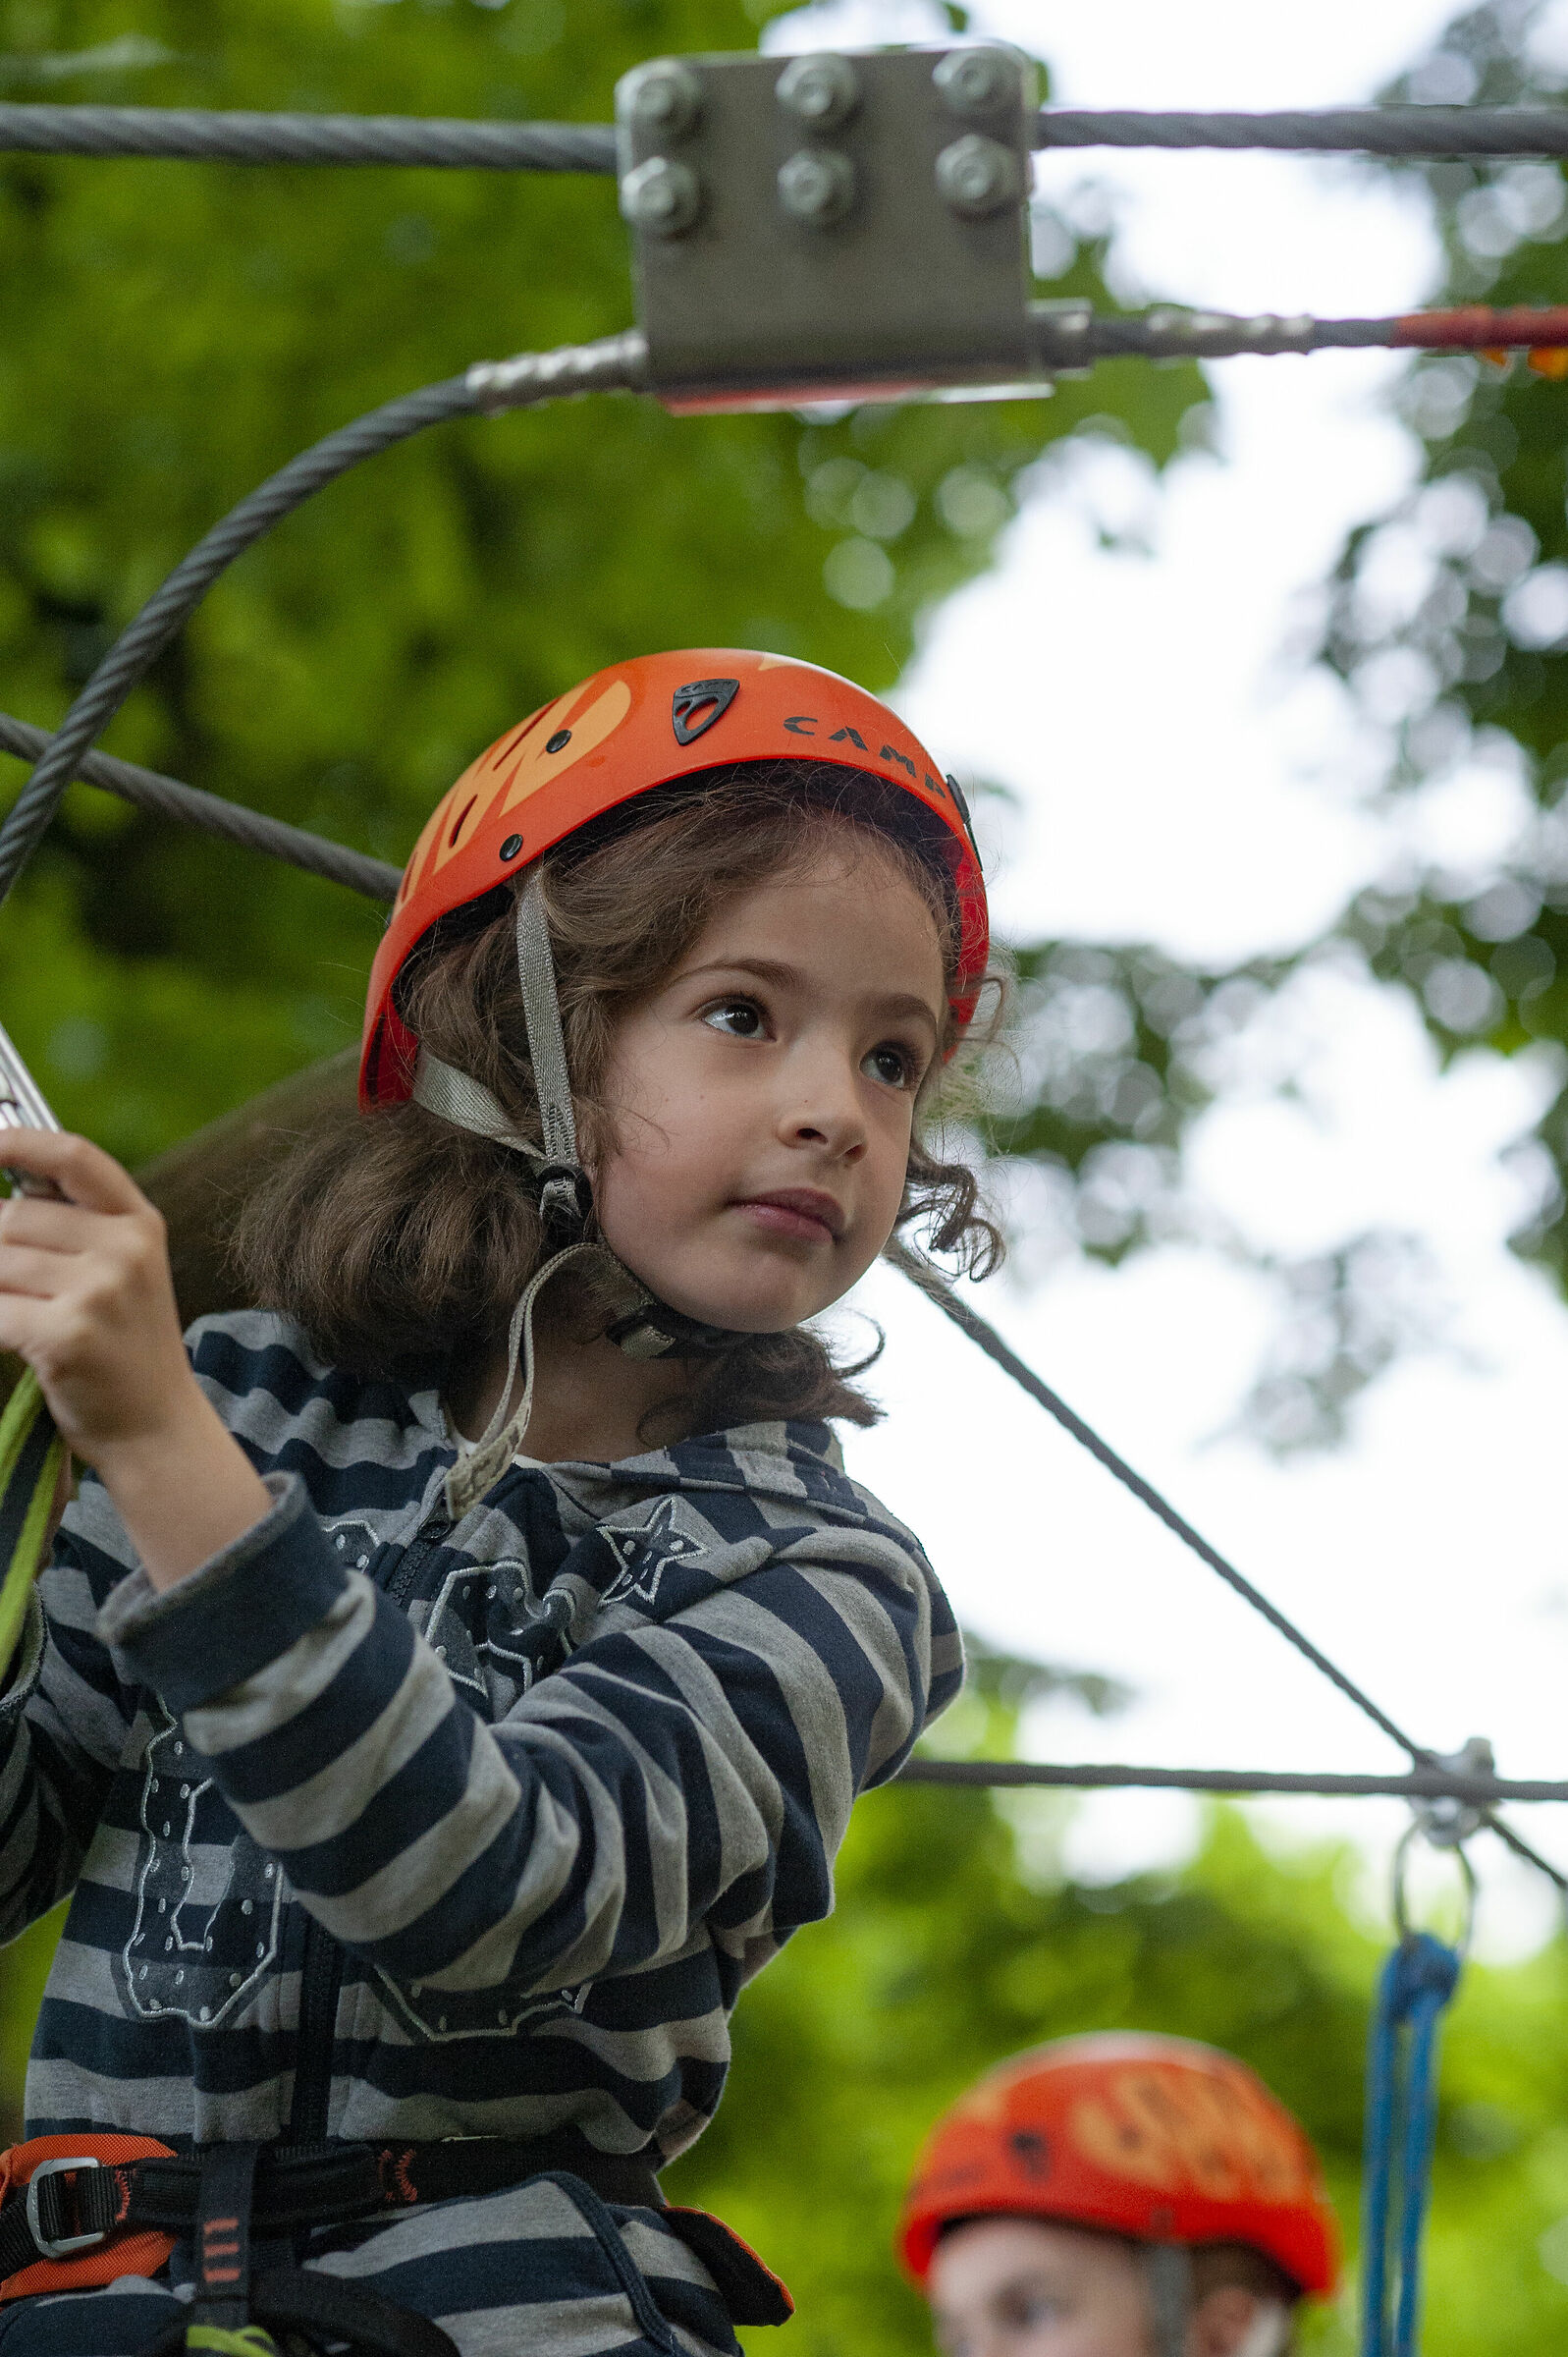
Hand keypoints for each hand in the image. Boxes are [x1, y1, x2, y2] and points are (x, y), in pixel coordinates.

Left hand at [0, 1127, 270, 1588]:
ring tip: (20, 1315)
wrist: (157, 1429)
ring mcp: (98, 1291)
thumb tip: (4, 1195)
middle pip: (12, 1217)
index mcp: (139, 1224)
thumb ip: (74, 1227)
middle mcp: (124, 1249)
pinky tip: (14, 1340)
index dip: (16, 1141)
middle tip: (13, 1282)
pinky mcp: (65, 1335)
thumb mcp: (123, 1273)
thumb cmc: (125, 1349)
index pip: (74, 1157)